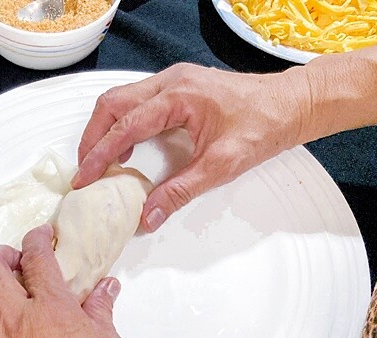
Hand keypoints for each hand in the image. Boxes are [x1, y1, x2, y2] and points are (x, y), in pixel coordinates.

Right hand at [73, 63, 310, 231]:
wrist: (291, 105)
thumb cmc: (264, 127)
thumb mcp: (221, 165)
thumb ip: (179, 192)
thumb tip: (148, 216)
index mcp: (179, 96)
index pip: (125, 125)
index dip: (99, 154)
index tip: (84, 178)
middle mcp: (170, 81)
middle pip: (111, 104)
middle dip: (92, 138)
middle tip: (86, 171)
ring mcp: (172, 81)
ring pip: (120, 100)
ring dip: (104, 130)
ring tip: (100, 162)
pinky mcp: (176, 88)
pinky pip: (135, 101)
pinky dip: (120, 124)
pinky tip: (125, 148)